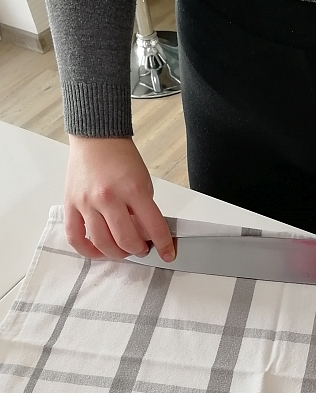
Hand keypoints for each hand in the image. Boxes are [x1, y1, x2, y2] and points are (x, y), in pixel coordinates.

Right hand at [64, 135, 174, 261]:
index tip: (168, 254)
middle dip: (139, 250)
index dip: (164, 245)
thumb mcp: (143, 182)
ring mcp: (87, 202)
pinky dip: (88, 250)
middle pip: (126, 240)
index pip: (154, 227)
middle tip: (142, 248)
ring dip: (118, 253)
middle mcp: (108, 197)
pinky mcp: (70, 205)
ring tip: (123, 249)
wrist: (96, 138)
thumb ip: (144, 209)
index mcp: (132, 189)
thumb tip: (146, 235)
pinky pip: (75, 237)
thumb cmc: (121, 158)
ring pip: (102, 243)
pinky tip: (99, 252)